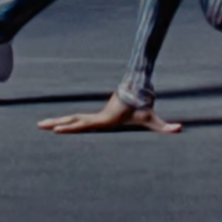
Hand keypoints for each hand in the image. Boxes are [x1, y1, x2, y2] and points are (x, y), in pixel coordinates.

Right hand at [38, 93, 182, 133]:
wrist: (138, 92)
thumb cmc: (144, 108)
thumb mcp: (154, 119)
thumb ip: (167, 126)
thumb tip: (180, 129)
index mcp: (105, 120)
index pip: (85, 124)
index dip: (72, 127)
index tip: (58, 129)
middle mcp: (97, 118)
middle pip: (73, 120)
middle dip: (57, 123)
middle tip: (40, 126)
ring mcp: (95, 116)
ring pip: (72, 119)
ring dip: (57, 122)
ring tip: (40, 125)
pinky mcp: (96, 117)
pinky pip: (77, 120)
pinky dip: (65, 123)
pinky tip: (55, 126)